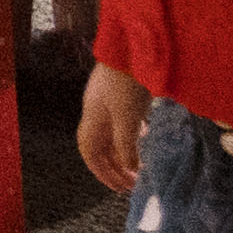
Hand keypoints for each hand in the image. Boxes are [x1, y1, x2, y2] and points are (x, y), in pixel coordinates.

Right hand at [78, 61, 149, 194]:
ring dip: (123, 152)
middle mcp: (96, 111)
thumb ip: (127, 145)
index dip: (102, 172)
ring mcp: (108, 101)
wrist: (132, 44)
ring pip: (112, 134)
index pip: (89, 152)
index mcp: (93, 118)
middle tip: (133, 183)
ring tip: (139, 165)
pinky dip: (131, 134)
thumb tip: (129, 169)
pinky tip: (143, 135)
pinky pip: (122, 121)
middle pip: (101, 146)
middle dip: (115, 167)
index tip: (120, 188)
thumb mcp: (127, 117)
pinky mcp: (122, 93)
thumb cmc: (126, 82)